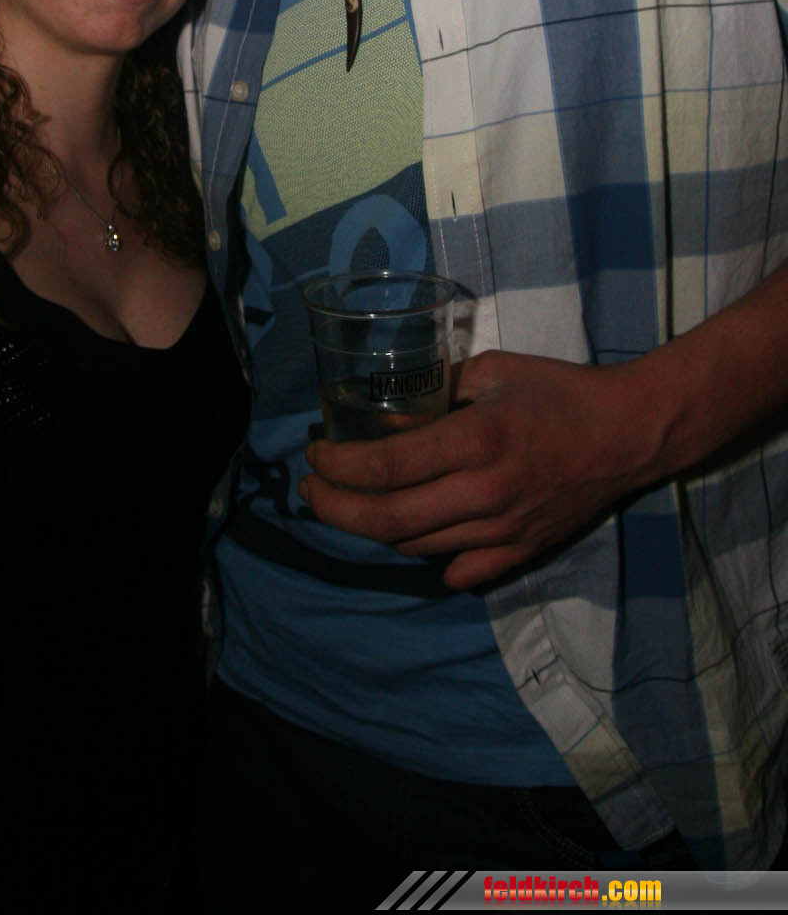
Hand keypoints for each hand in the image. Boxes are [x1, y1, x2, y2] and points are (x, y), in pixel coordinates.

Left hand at [299, 350, 649, 589]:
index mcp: (477, 440)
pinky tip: (411, 532)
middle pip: (389, 520)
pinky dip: (424, 556)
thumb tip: (392, 404)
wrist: (630, 434)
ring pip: (415, 547)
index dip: (339, 467)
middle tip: (310, 491)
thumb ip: (440, 387)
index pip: (388, 465)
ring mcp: (503, 530)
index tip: (313, 455)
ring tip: (351, 504)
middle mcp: (485, 493)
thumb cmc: (562, 392)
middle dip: (334, 509)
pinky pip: (457, 570)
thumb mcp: (494, 370)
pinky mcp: (521, 551)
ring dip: (372, 531)